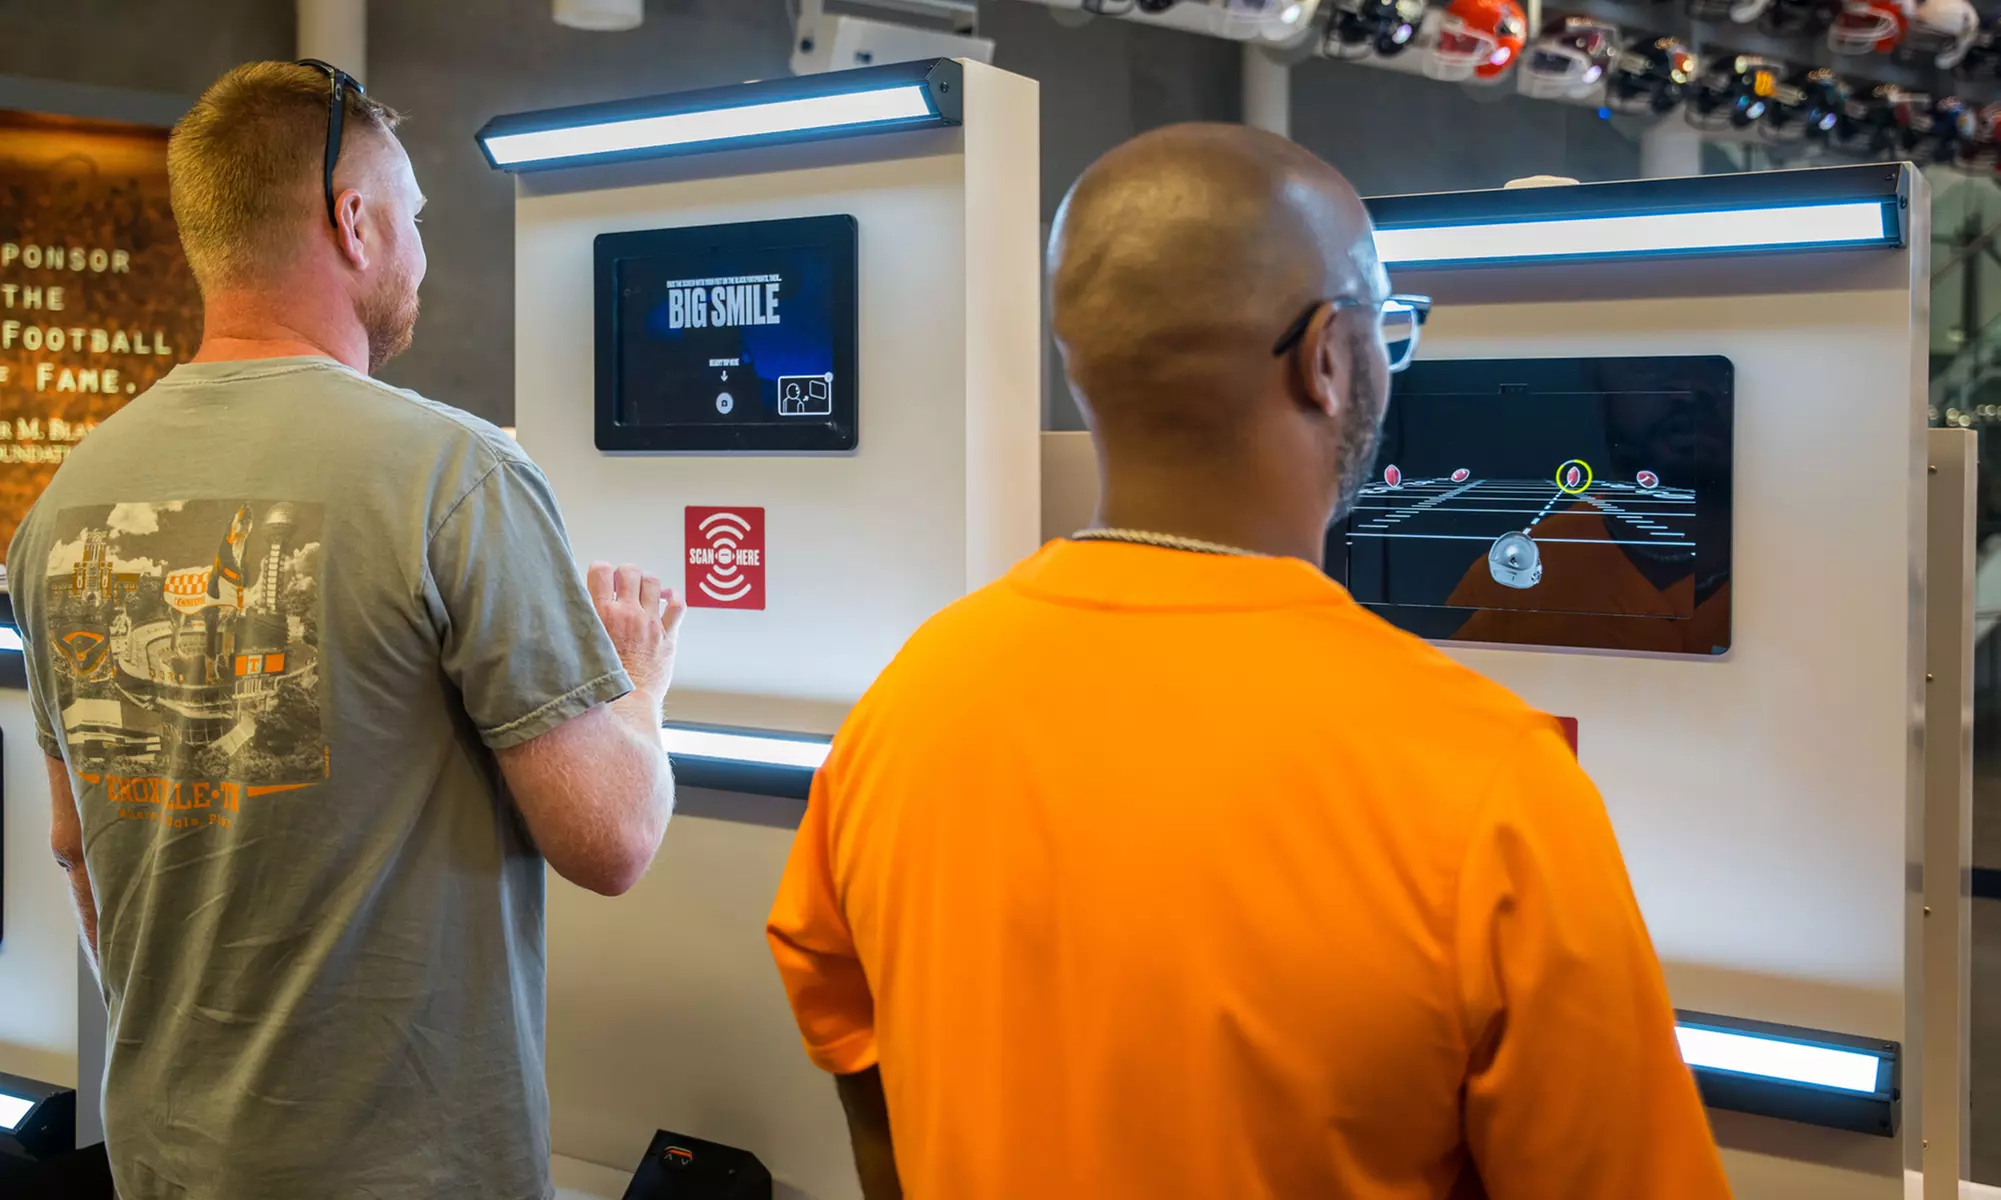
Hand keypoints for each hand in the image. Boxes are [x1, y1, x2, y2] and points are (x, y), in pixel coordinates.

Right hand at [588, 561, 685, 700]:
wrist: (624, 706)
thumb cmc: (599, 683)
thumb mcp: (579, 647)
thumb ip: (579, 623)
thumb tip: (573, 607)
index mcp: (602, 614)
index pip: (601, 571)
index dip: (600, 570)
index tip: (601, 576)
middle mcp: (628, 614)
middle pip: (630, 572)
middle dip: (625, 573)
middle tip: (622, 583)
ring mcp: (650, 623)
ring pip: (654, 583)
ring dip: (647, 583)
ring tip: (642, 590)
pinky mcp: (667, 636)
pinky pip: (678, 606)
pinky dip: (673, 598)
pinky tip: (666, 600)